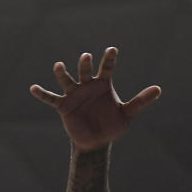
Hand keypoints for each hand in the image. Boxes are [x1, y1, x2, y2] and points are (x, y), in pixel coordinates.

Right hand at [29, 47, 160, 150]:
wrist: (96, 141)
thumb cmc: (112, 125)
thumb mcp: (127, 114)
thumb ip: (140, 101)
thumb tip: (158, 89)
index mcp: (103, 84)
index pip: (107, 68)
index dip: (109, 59)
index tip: (112, 50)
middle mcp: (87, 85)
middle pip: (85, 71)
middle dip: (85, 64)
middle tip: (86, 57)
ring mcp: (74, 94)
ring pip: (67, 80)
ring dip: (63, 73)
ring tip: (59, 66)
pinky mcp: (63, 106)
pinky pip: (51, 98)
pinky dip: (42, 93)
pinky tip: (32, 88)